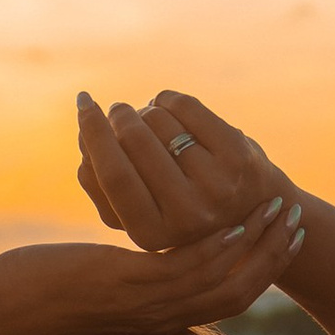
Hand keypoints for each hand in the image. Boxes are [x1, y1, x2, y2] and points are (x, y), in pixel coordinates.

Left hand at [0, 195, 302, 334]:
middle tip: (298, 219)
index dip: (264, 269)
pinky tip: (231, 222)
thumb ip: (132, 273)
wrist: (4, 307)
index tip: (286, 237)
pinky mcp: (127, 286)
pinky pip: (186, 268)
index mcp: (162, 316)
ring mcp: (148, 304)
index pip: (231, 298)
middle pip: (240, 291)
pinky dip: (215, 247)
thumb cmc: (45, 289)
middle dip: (274, 255)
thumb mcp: (102, 280)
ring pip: (222, 277)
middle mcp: (163, 317)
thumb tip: (145, 256)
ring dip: (255, 243)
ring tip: (276, 209)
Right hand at [75, 88, 295, 255]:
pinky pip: (186, 107)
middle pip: (133, 142)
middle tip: (117, 110)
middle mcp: (186, 215)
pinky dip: (169, 99)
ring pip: (159, 120)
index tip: (83, 104)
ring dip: (147, 111)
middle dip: (119, 115)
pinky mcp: (237, 156)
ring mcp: (216, 185)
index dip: (92, 133)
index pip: (112, 175)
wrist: (251, 210)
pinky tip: (168, 105)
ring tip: (150, 119)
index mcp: (151, 235)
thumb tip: (85, 143)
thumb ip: (102, 186)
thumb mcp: (139, 211)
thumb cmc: (179, 208)